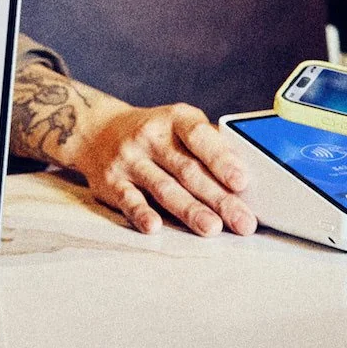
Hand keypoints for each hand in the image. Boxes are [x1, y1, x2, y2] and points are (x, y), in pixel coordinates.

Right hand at [11, 62, 254, 235]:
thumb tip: (248, 181)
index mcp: (175, 119)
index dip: (221, 159)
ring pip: (163, 187)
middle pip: (188, 170)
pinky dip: (141, 213)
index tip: (242, 181)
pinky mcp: (111, 182)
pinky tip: (154, 227)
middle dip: (218, 198)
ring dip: (189, 210)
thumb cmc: (156, 134)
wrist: (98, 131)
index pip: (200, 137)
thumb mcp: (180, 125)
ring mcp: (129, 159)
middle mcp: (150, 137)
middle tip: (242, 221)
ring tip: (212, 228)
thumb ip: (209, 146)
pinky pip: (128, 199)